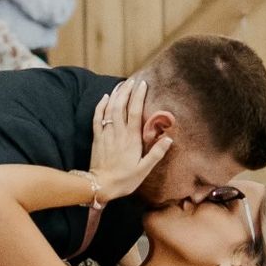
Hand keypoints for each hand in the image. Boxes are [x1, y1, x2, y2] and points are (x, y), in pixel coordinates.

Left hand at [87, 76, 169, 202]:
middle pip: (122, 106)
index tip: (143, 84)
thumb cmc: (124, 179)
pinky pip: (97, 117)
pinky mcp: (97, 138)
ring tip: (122, 84)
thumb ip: (156, 153)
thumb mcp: (144, 169)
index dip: (139, 96)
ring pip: (110, 109)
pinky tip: (105, 97)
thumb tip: (168, 139)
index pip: (136, 112)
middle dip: (127, 91)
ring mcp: (106, 134)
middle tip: (133, 80)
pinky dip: (101, 106)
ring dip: (116, 95)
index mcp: (132, 139)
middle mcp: (119, 132)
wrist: (100, 185)